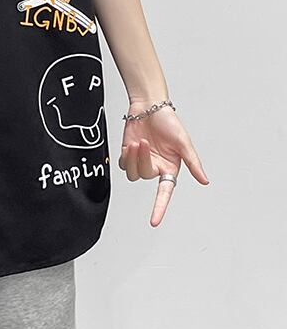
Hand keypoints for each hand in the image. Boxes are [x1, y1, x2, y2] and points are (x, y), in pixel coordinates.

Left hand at [119, 99, 209, 226]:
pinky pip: (123, 164)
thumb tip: (205, 181)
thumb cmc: (168, 122)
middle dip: (142, 159)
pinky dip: (126, 155)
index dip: (159, 208)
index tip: (154, 222)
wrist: (148, 106)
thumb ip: (193, 163)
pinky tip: (130, 144)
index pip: (164, 193)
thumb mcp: (184, 142)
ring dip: (133, 157)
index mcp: (170, 168)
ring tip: (138, 141)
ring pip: (132, 173)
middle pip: (144, 176)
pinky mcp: (128, 153)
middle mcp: (156, 167)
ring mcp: (141, 161)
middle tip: (144, 141)